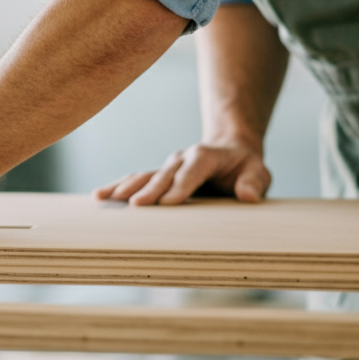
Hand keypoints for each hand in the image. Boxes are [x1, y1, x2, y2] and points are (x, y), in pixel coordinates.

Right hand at [93, 140, 270, 205]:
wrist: (230, 153)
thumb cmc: (245, 167)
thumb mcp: (259, 172)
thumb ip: (255, 182)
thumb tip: (247, 195)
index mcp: (206, 156)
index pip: (193, 169)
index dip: (181, 184)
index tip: (169, 202)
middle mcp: (182, 159)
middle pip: (164, 174)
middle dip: (149, 190)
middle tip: (135, 206)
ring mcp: (168, 168)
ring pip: (144, 176)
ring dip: (125, 187)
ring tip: (105, 198)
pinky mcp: (159, 178)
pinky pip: (136, 181)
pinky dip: (118, 188)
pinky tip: (99, 197)